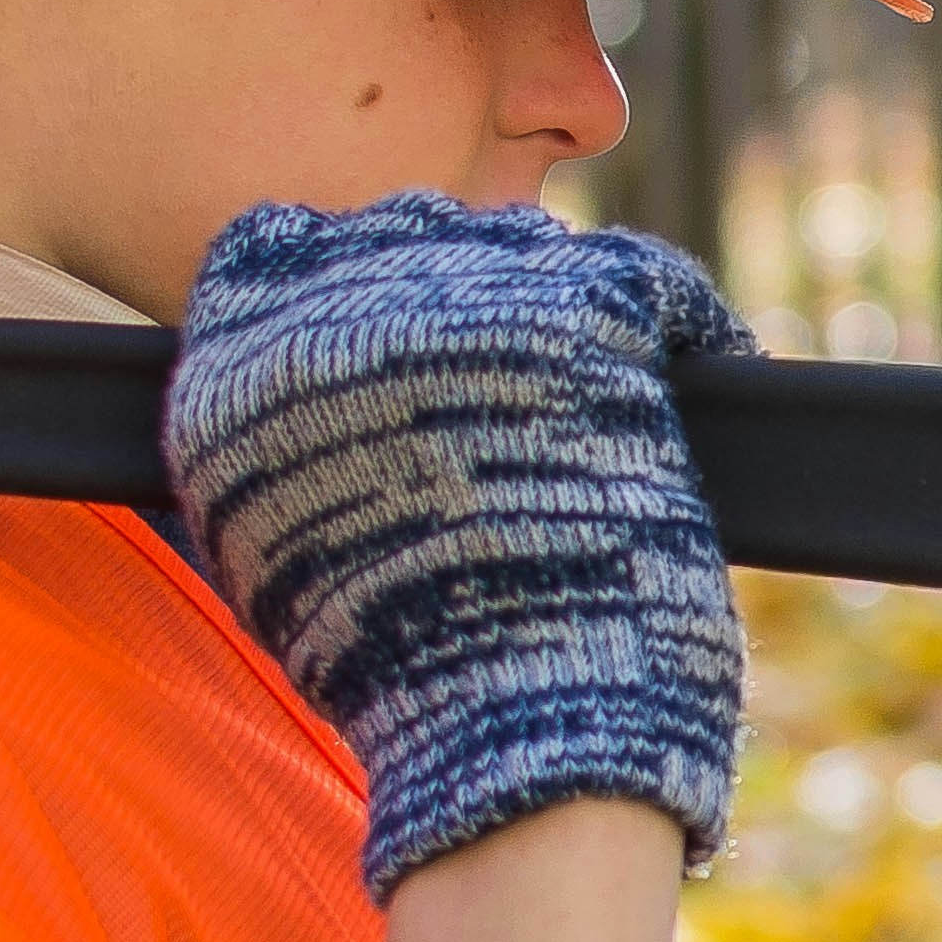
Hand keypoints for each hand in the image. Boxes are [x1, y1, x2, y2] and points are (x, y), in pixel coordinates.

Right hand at [159, 191, 753, 897]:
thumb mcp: (276, 551)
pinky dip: (682, 320)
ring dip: (548, 293)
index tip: (383, 326)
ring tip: (580, 387)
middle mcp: (342, 296)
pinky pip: (649, 275)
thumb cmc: (397, 666)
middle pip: (406, 234)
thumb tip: (311, 406)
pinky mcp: (586, 302)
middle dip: (450, 286)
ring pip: (518, 242)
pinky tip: (698, 361)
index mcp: (243, 359)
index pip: (273, 248)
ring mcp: (465, 286)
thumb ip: (269, 448)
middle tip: (500, 373)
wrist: (508, 707)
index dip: (337, 280)